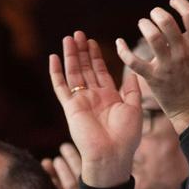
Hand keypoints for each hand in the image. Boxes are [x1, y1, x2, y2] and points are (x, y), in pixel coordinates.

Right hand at [48, 32, 144, 187]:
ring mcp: (80, 101)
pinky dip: (56, 73)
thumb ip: (132, 89)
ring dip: (70, 56)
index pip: (100, 71)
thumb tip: (133, 70)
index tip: (92, 41)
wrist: (112, 154)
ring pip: (73, 73)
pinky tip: (53, 58)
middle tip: (78, 34)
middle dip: (82, 51)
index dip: (95, 56)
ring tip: (68, 38)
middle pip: (85, 69)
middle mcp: (93, 97)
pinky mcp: (70, 107)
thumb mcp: (134, 107)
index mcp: (109, 97)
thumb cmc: (126, 136)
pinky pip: (60, 87)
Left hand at [117, 0, 188, 133]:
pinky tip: (119, 42)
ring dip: (144, 25)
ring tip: (143, 24)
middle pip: (167, 23)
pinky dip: (123, 50)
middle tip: (154, 14)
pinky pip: (133, 61)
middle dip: (157, 13)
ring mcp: (167, 65)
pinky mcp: (153, 78)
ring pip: (152, 37)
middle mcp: (182, 53)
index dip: (180, 4)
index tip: (173, 2)